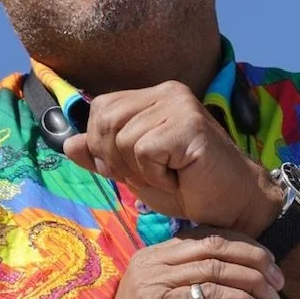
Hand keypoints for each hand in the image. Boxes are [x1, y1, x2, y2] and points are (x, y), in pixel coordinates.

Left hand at [64, 81, 282, 234]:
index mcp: (153, 97)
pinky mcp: (189, 124)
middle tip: (150, 175)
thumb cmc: (188, 188)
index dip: (103, 145)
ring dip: (140, 171)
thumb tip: (68, 144)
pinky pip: (144, 150)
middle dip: (116, 159)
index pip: (101, 108)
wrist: (232, 206)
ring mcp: (180, 104)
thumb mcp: (135, 172)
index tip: (131, 168)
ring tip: (169, 176)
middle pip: (105, 119)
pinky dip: (156, 175)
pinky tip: (180, 177)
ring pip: (123, 138)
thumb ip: (102, 156)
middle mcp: (167, 92)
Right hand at [72, 233, 284, 298]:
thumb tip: (244, 284)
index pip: (207, 237)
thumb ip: (205, 291)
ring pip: (217, 269)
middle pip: (214, 246)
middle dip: (254, 259)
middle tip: (278, 279)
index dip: (244, 246)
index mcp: (154, 258)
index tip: (270, 264)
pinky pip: (213, 296)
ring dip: (254, 283)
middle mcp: (152, 264)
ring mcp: (154, 285)